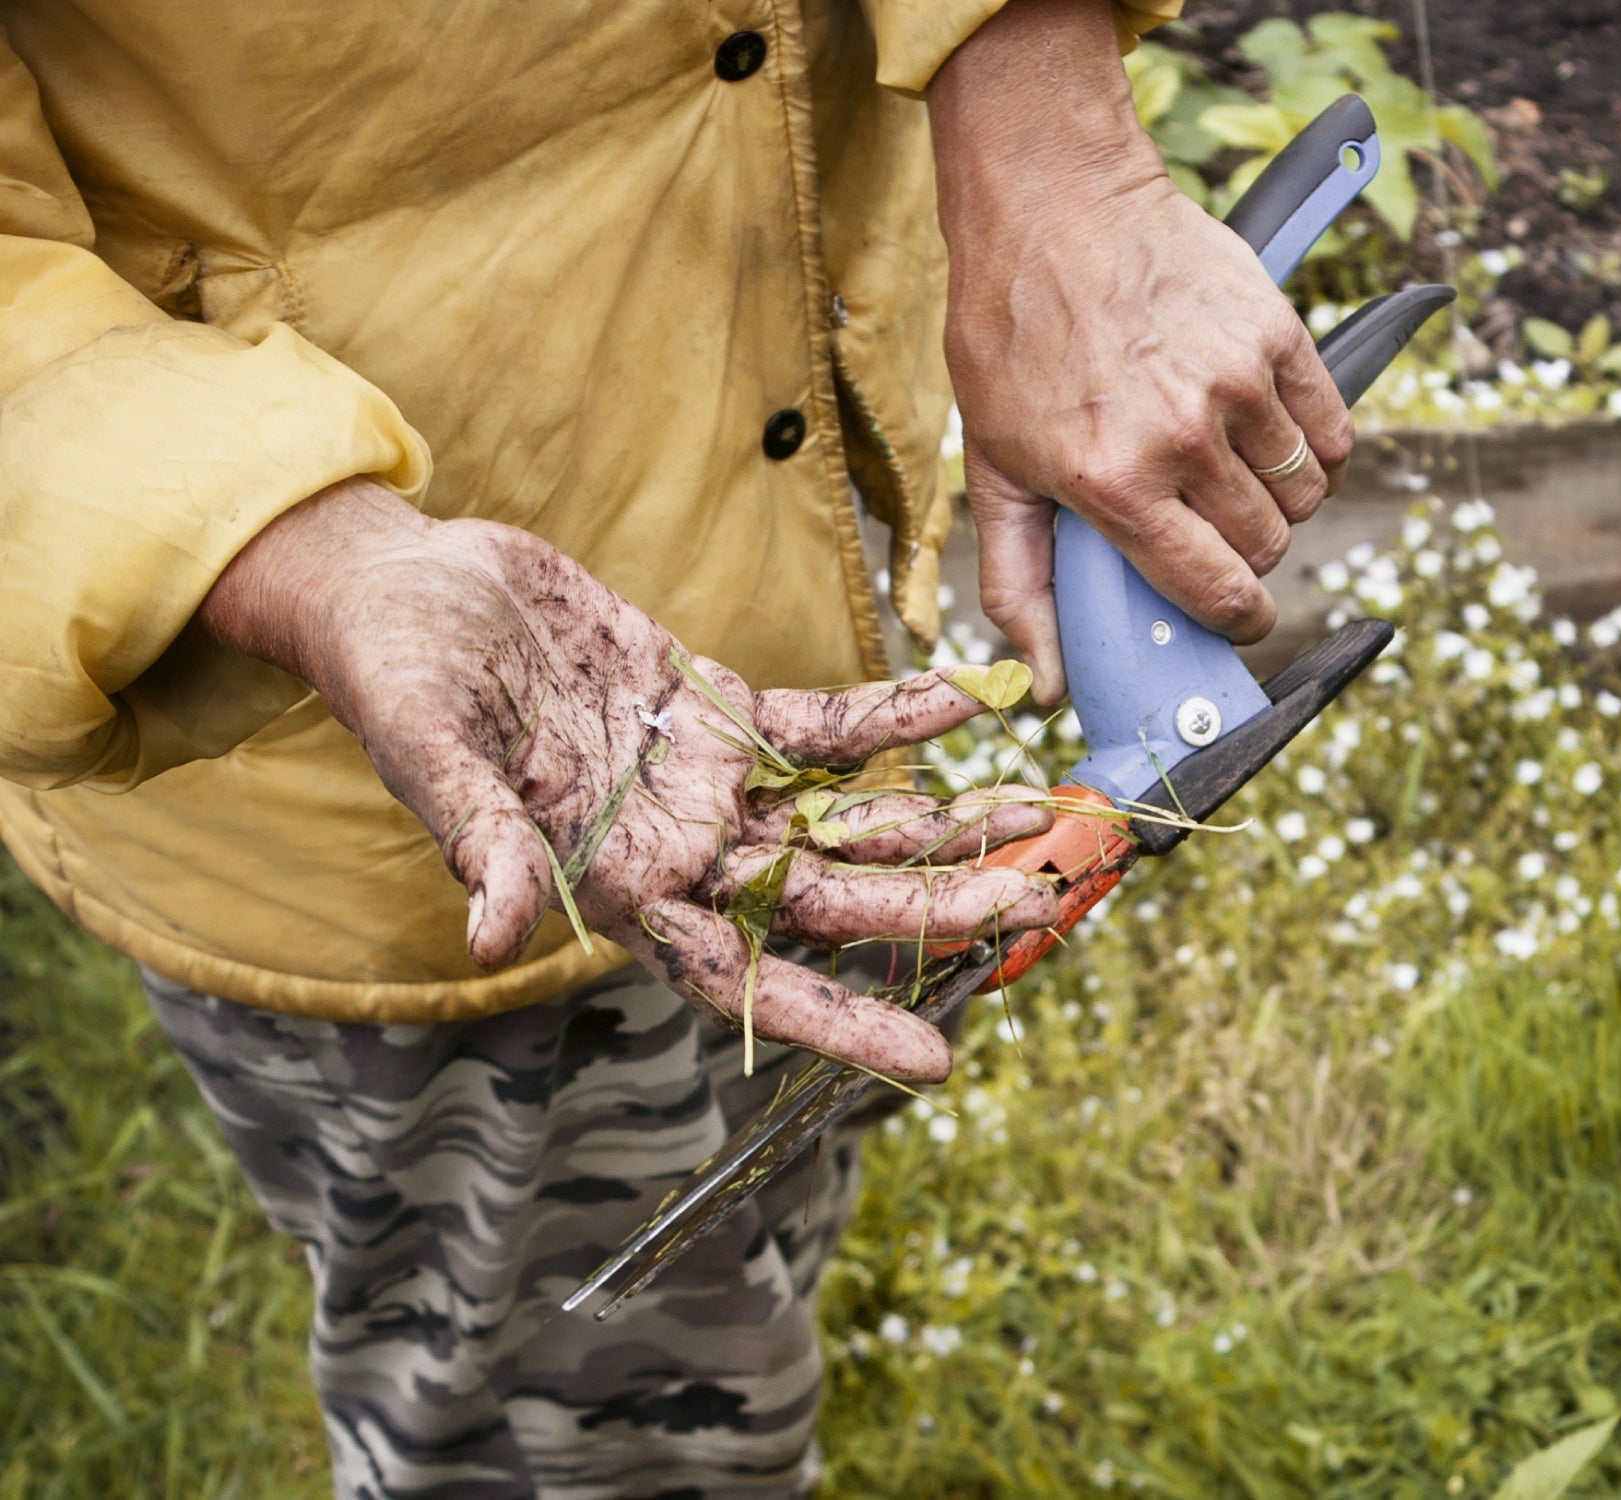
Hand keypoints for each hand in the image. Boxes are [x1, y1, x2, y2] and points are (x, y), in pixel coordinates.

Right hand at [198, 480, 1058, 1081]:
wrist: (409, 588)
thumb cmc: (397, 678)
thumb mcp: (429, 755)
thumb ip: (482, 842)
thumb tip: (492, 938)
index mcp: (619, 888)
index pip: (743, 979)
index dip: (837, 1021)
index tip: (933, 1058)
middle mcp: (680, 849)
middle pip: (826, 900)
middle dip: (929, 906)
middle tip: (1033, 903)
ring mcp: (707, 780)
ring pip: (844, 817)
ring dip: (937, 817)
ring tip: (1033, 814)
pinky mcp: (717, 706)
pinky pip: (825, 723)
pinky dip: (893, 712)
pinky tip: (967, 697)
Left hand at [930, 0, 1352, 703]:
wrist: (1053, 207)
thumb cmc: (1013, 339)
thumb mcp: (993, 470)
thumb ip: (1020, 585)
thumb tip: (1051, 685)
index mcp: (1112, 482)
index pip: (1213, 589)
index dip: (1237, 620)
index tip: (1241, 618)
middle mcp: (1181, 438)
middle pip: (1265, 545)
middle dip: (1248, 554)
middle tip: (1212, 528)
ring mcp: (1236, 383)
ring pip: (1305, 493)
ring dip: (1281, 501)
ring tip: (1234, 475)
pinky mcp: (1276, 334)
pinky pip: (1332, 429)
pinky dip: (1315, 449)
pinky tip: (1272, 438)